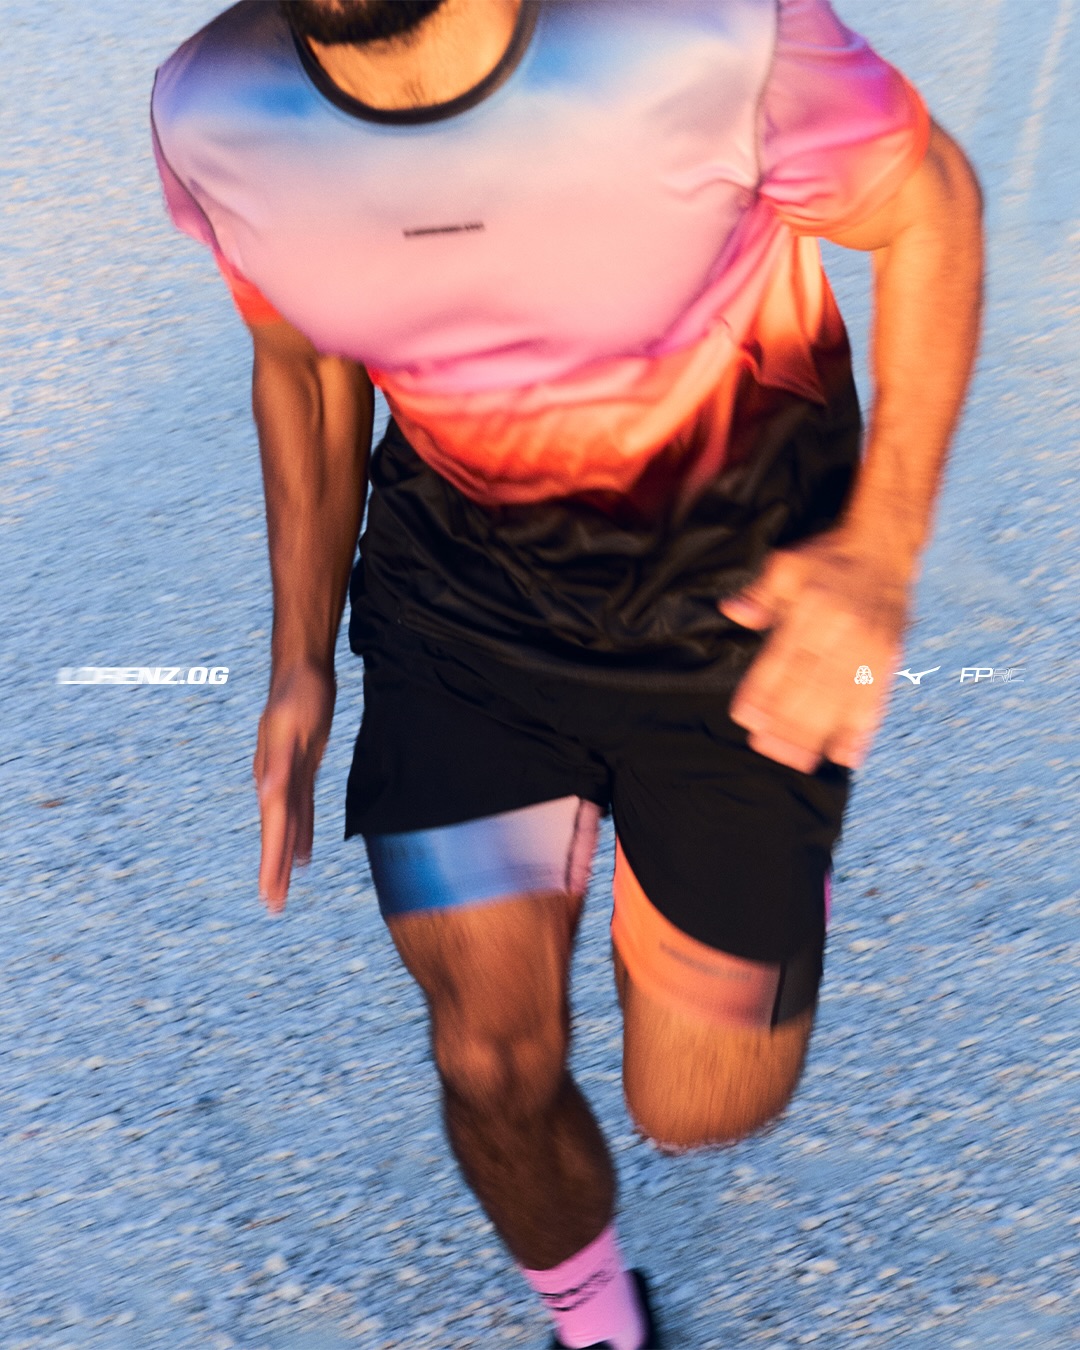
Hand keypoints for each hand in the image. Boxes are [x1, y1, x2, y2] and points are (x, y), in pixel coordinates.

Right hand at [252, 662, 335, 911]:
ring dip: (283, 857)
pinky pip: (300, 809)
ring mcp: (286, 775)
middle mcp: (275, 780)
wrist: (303, 671)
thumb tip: (267, 795)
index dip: (272, 860)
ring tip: (281, 891)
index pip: (274, 826)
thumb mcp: (291, 725)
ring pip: (286, 826)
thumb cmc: (298, 695)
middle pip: (276, 832)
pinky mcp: (300, 769)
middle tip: (273, 906)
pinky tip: (302, 854)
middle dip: (273, 870)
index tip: (269, 892)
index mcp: (272, 775)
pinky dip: (301, 833)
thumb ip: (278, 761)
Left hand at [719, 531, 909, 773]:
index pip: (784, 658)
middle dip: (788, 721)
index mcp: (813, 609)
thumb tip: (733, 611)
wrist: (885, 545)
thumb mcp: (788, 564)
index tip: (747, 718)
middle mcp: (843, 631)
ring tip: (798, 759)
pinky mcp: (889, 658)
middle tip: (767, 748)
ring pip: (840, 698)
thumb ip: (760, 593)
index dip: (764, 690)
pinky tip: (846, 755)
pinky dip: (861, 729)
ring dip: (818, 734)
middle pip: (812, 685)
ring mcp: (869, 647)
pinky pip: (875, 698)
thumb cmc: (828, 558)